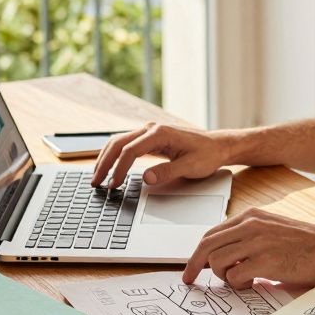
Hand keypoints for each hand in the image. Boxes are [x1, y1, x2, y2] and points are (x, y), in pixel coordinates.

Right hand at [90, 122, 231, 189]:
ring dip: (106, 158)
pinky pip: (126, 144)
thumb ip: (168, 172)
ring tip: (98, 177)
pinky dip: (115, 155)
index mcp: (160, 133)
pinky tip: (110, 167)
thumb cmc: (207, 155)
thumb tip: (146, 178)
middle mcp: (151, 128)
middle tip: (95, 182)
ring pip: (119, 141)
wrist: (218, 145)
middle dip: (104, 163)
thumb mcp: (190, 167)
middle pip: (118, 143)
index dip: (119, 169)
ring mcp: (149, 131)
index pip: (130, 150)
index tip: (113, 185)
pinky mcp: (150, 137)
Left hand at [183, 207, 314, 289]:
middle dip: (193, 265)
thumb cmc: (308, 244)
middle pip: (206, 245)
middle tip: (190, 280)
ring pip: (216, 262)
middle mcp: (250, 225)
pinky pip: (234, 276)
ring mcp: (257, 242)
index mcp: (251, 216)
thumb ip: (249, 238)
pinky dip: (238, 284)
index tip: (192, 266)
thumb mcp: (273, 230)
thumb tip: (226, 259)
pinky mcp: (265, 261)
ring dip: (223, 276)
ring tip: (242, 279)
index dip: (197, 252)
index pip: (211, 233)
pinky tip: (253, 283)